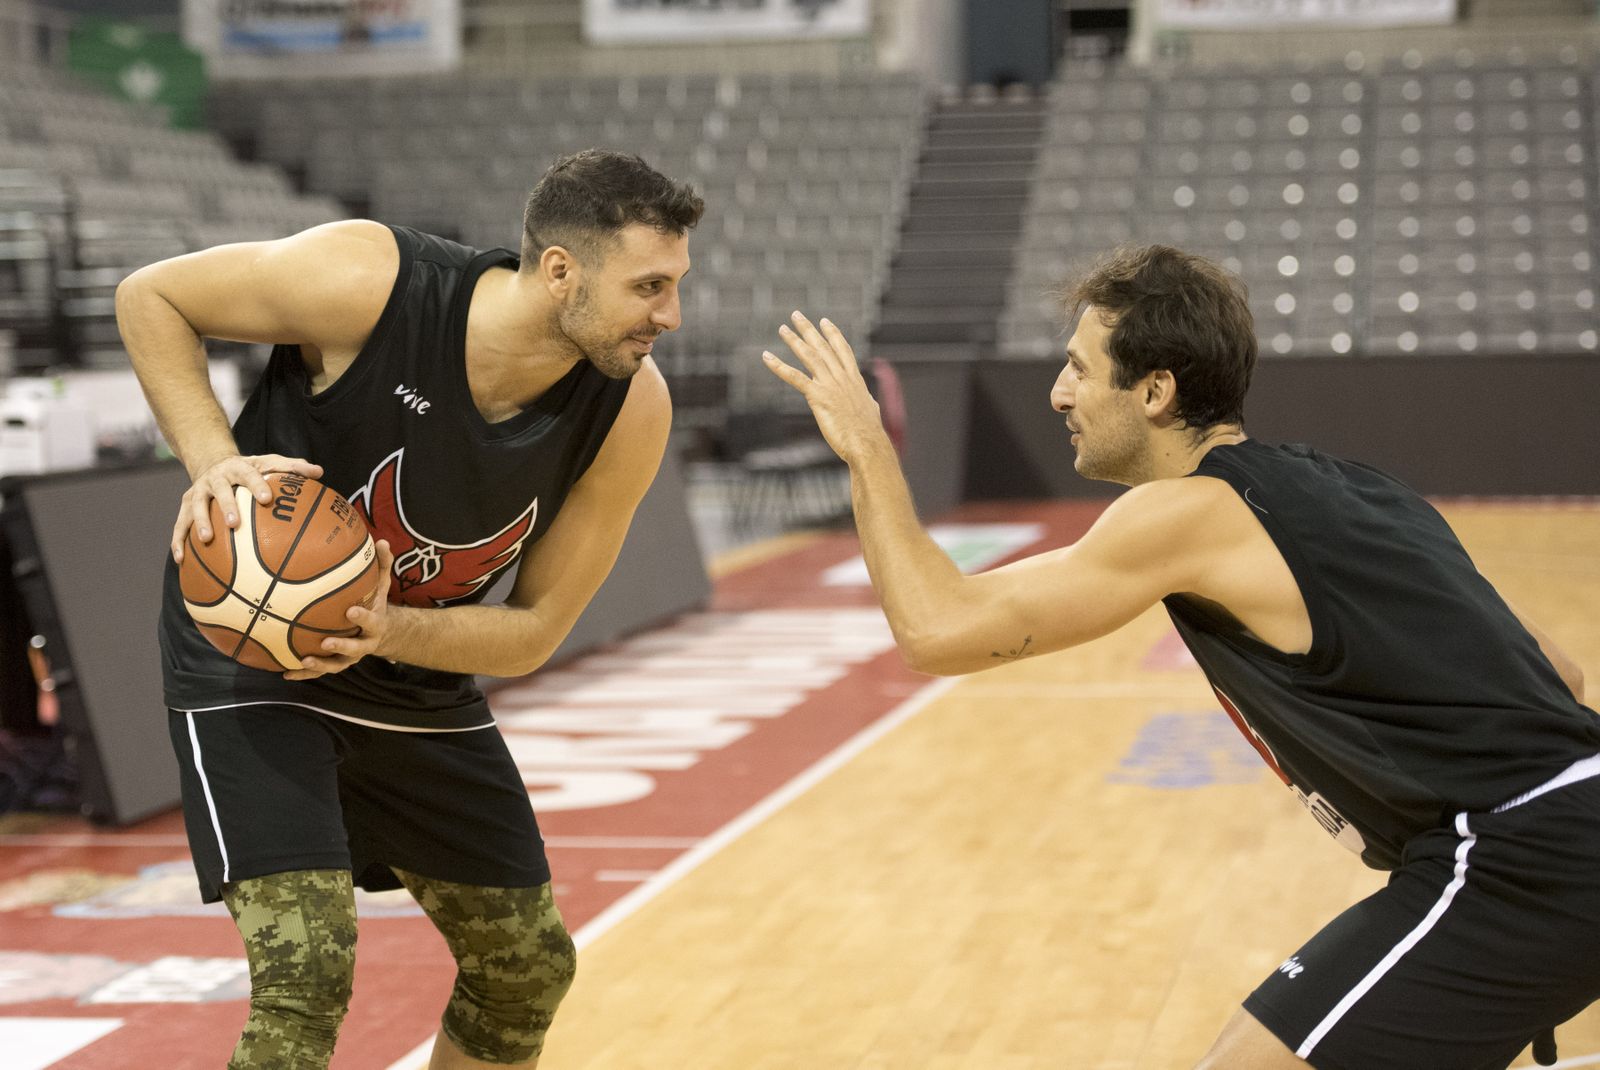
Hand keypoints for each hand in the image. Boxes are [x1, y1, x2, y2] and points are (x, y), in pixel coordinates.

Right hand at [173, 453, 323, 562]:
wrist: (213, 461)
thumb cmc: (250, 469)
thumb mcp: (269, 463)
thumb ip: (293, 467)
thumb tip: (319, 472)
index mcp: (238, 468)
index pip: (248, 474)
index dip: (256, 485)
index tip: (267, 499)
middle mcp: (215, 478)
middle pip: (219, 491)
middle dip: (226, 506)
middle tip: (235, 524)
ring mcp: (198, 491)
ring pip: (196, 507)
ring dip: (199, 523)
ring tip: (206, 541)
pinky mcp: (185, 505)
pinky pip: (180, 524)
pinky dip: (178, 541)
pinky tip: (181, 560)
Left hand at [284, 540, 395, 679]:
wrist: (380, 633)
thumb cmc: (374, 603)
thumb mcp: (381, 585)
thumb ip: (382, 565)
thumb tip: (380, 541)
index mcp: (375, 625)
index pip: (371, 622)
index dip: (363, 618)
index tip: (350, 610)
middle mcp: (364, 644)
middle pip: (355, 649)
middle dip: (341, 646)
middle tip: (326, 642)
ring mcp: (349, 657)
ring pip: (336, 665)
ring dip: (320, 665)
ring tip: (303, 660)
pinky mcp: (336, 663)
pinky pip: (319, 671)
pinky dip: (303, 674)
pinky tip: (285, 673)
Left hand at [762, 311, 887, 464]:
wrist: (867, 443)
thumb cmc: (868, 433)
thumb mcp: (870, 411)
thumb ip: (866, 402)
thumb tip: (869, 402)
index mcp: (854, 379)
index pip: (842, 350)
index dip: (832, 334)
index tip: (824, 321)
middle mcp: (841, 377)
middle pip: (822, 347)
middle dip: (808, 330)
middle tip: (796, 315)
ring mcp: (829, 385)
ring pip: (809, 356)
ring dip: (793, 341)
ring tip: (782, 329)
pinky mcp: (817, 396)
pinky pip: (795, 377)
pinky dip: (779, 366)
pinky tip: (767, 357)